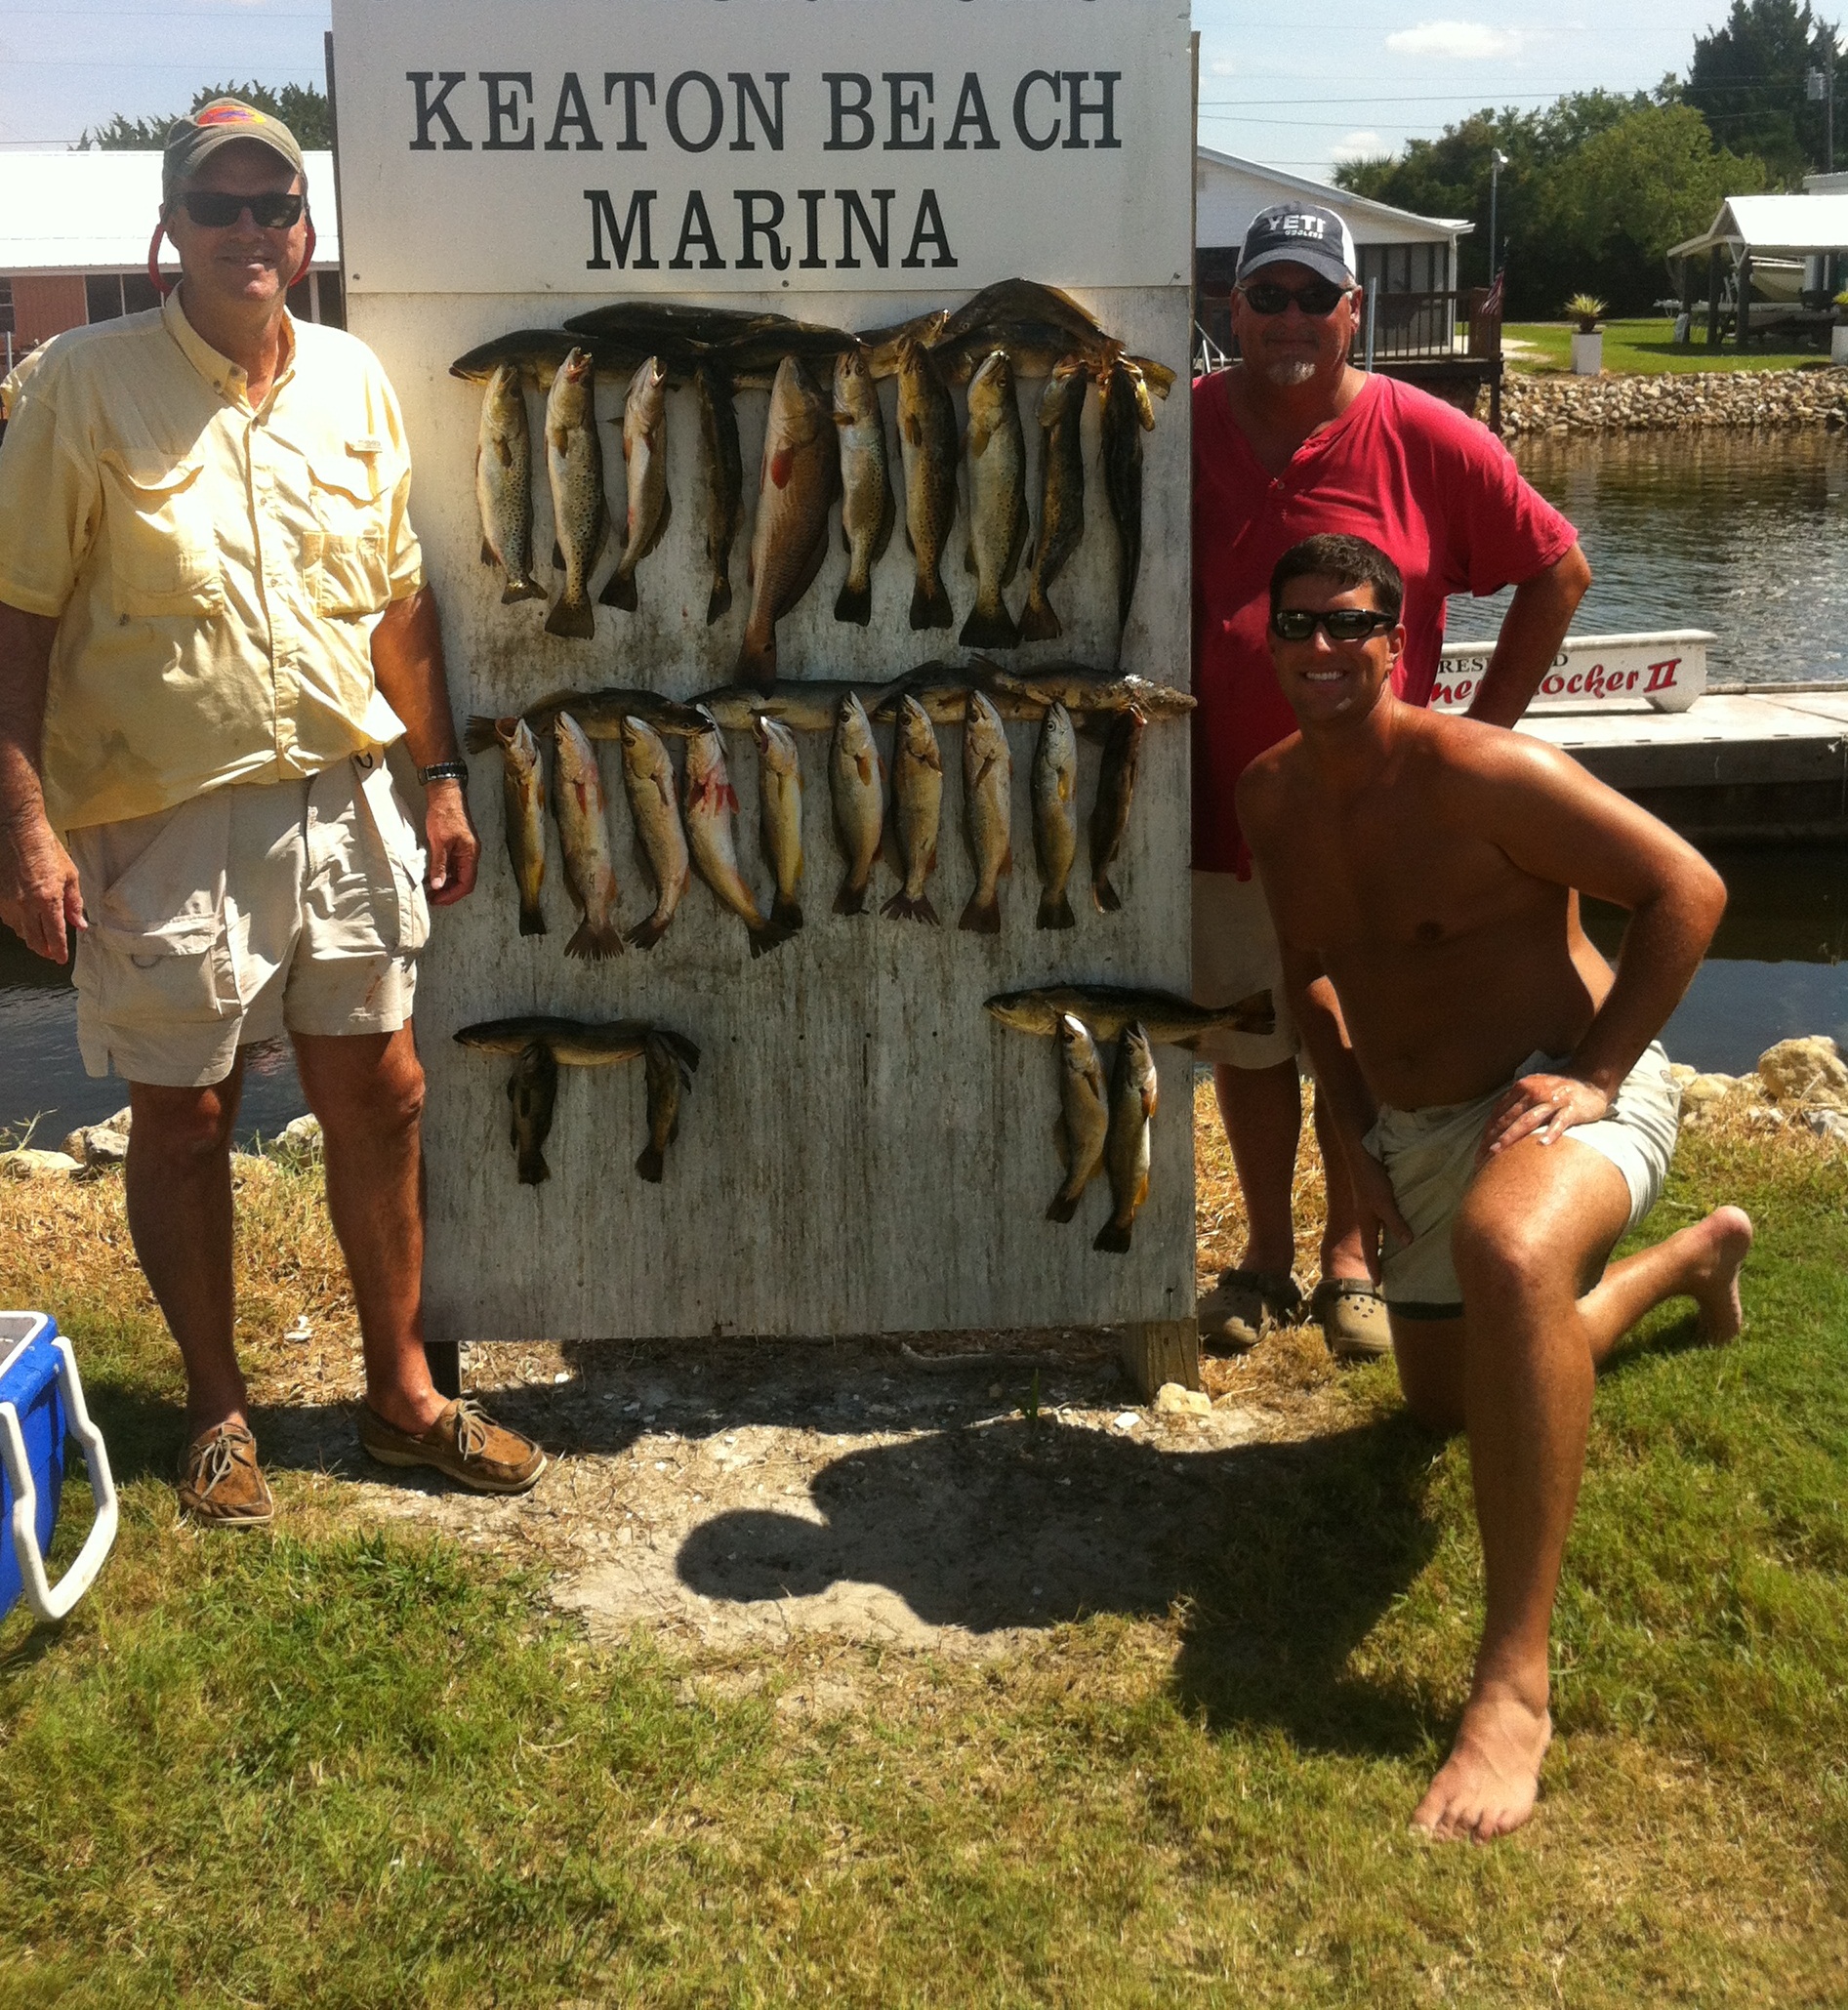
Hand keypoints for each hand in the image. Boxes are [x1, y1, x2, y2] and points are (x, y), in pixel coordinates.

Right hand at [0, 807, 83, 962]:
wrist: (17, 830)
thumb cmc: (45, 848)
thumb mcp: (69, 875)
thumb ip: (74, 903)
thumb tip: (79, 924)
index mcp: (47, 899)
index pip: (55, 934)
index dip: (59, 950)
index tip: (61, 958)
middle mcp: (25, 904)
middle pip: (34, 939)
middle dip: (44, 949)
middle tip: (51, 953)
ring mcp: (8, 900)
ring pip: (19, 931)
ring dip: (31, 938)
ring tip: (40, 940)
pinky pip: (7, 919)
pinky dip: (17, 925)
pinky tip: (24, 923)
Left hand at [421, 779, 478, 906]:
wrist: (445, 794)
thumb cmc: (444, 814)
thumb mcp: (439, 842)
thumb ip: (440, 865)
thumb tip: (438, 885)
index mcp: (470, 854)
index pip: (466, 884)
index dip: (452, 895)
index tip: (437, 899)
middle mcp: (471, 854)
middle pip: (465, 882)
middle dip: (449, 892)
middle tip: (433, 897)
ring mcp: (466, 850)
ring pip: (460, 874)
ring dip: (447, 883)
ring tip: (431, 889)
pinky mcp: (459, 845)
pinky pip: (455, 865)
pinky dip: (446, 873)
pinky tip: (434, 874)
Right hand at [1346, 1144, 1412, 1286]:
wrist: (1361, 1153)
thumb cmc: (1370, 1178)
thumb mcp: (1383, 1201)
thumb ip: (1395, 1222)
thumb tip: (1408, 1243)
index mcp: (1366, 1222)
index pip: (1369, 1250)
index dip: (1375, 1267)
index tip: (1378, 1284)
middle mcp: (1368, 1217)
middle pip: (1373, 1242)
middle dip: (1379, 1257)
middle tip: (1388, 1273)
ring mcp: (1372, 1207)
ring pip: (1381, 1230)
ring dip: (1387, 1241)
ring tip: (1397, 1254)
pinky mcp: (1378, 1197)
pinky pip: (1387, 1217)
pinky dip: (1393, 1226)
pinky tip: (1404, 1225)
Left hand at [1477, 1070, 1610, 1164]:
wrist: (1591, 1078)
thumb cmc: (1558, 1087)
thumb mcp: (1533, 1088)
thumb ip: (1517, 1102)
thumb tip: (1496, 1123)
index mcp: (1521, 1088)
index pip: (1498, 1112)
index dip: (1486, 1132)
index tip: (1478, 1150)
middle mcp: (1534, 1093)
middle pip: (1508, 1118)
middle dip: (1492, 1139)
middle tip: (1481, 1158)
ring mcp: (1553, 1101)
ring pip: (1527, 1120)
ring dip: (1510, 1136)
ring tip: (1498, 1152)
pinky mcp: (1571, 1109)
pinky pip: (1560, 1122)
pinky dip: (1551, 1132)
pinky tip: (1542, 1144)